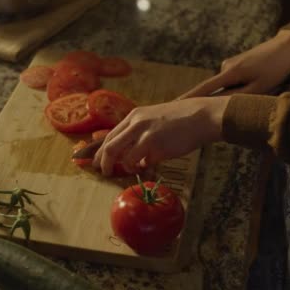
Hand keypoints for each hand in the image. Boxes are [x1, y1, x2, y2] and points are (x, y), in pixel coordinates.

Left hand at [92, 96, 229, 175]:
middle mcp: (135, 121)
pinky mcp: (153, 142)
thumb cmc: (183, 121)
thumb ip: (142, 136)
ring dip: (117, 167)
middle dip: (101, 161)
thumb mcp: (156, 122)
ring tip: (121, 173)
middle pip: (108, 145)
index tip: (87, 158)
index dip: (96, 148)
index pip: (109, 134)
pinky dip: (137, 168)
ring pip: (118, 154)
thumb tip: (135, 158)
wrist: (202, 116)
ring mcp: (143, 131)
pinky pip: (136, 160)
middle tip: (101, 171)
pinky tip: (143, 168)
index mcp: (134, 116)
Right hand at [178, 30, 289, 98]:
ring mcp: (232, 64)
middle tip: (189, 113)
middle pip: (212, 89)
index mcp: (230, 73)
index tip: (172, 106)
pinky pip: (232, 81)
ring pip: (225, 86)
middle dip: (203, 101)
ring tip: (233, 103)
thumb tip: (218, 105)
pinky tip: (249, 89)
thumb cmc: (277, 67)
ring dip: (227, 95)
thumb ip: (238, 96)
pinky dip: (235, 88)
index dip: (188, 99)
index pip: (203, 89)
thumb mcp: (259, 86)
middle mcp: (226, 67)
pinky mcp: (239, 64)